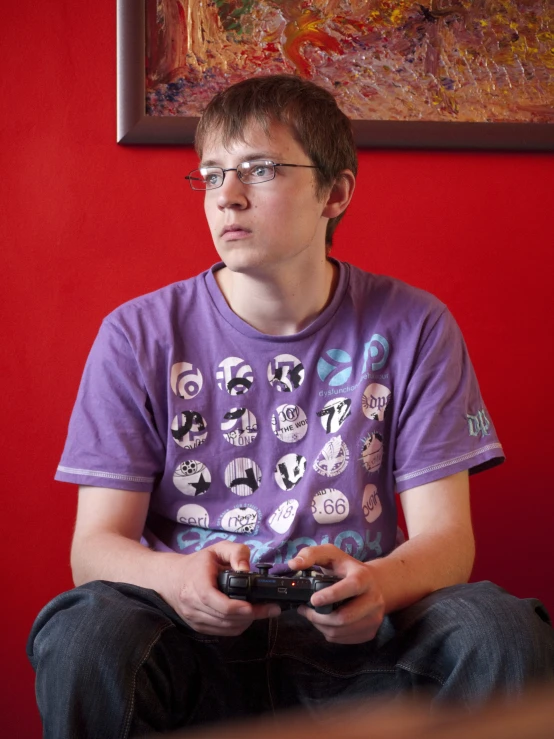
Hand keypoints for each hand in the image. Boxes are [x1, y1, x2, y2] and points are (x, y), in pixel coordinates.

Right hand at [161, 542, 280, 635]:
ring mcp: (194, 619)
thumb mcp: (217, 549)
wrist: (171, 578)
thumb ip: (236, 553)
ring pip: (226, 628)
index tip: (256, 606)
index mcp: (197, 585)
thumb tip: (247, 570)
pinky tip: (246, 616)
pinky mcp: (197, 628)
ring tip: (261, 612)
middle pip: (227, 618)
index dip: (240, 608)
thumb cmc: (197, 563)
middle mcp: (193, 606)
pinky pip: (221, 632)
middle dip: (252, 615)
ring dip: (246, 622)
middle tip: (270, 609)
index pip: (220, 604)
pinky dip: (237, 626)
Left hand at [288, 545, 384, 643]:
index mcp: (364, 577)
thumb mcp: (331, 554)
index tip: (313, 600)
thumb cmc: (347, 568)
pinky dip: (328, 632)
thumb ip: (311, 554)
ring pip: (341, 631)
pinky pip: (343, 639)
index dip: (332, 595)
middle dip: (318, 616)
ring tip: (312, 614)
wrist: (374, 584)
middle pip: (345, 617)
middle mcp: (374, 599)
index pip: (352, 587)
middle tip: (304, 609)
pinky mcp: (370, 632)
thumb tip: (293, 564)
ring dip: (320, 625)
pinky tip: (324, 621)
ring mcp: (374, 618)